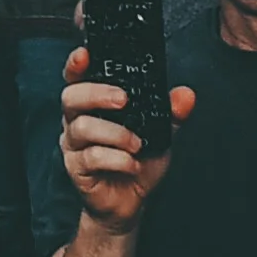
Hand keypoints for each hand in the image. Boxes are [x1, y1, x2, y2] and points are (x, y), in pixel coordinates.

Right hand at [58, 42, 191, 230]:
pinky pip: (91, 157)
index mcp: (92, 105)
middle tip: (123, 100)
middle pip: (70, 96)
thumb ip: (171, 112)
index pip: (76, 77)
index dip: (75, 64)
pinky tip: (132, 164)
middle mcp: (76, 120)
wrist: (131, 202)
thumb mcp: (160, 133)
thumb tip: (186, 94)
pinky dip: (117, 159)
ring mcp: (73, 145)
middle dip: (97, 94)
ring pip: (82, 127)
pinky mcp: (76, 168)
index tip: (86, 54)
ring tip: (137, 144)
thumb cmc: (140, 161)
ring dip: (115, 133)